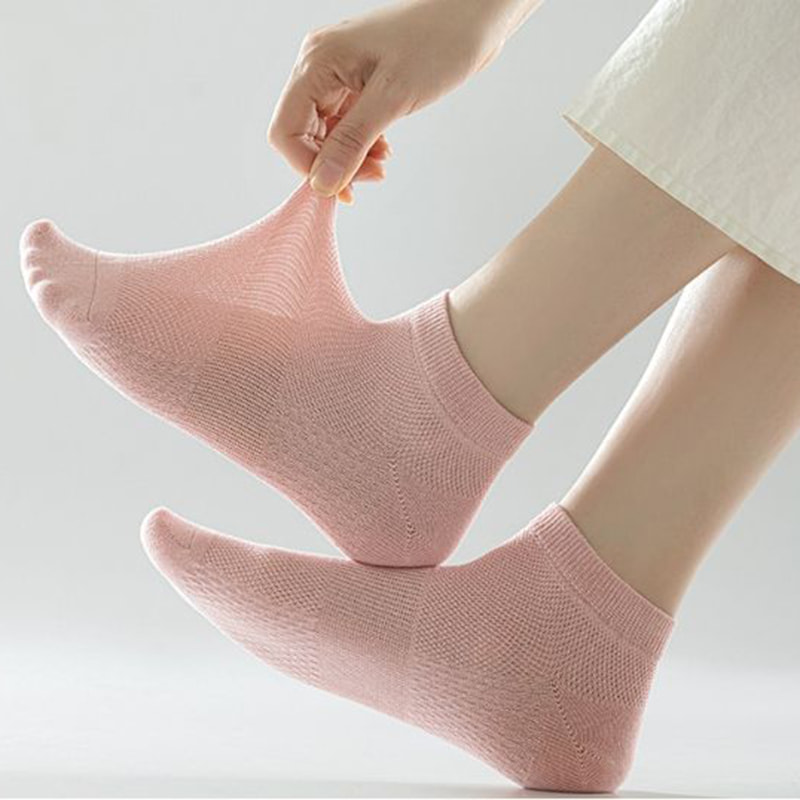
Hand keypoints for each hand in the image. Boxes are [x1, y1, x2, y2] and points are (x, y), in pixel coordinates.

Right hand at [268, 0, 534, 202]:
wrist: (473, 15)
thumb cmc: (438, 42)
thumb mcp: (392, 98)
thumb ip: (352, 142)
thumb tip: (322, 185)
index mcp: (318, 62)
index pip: (285, 129)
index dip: (307, 166)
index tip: (342, 187)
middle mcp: (320, 65)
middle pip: (302, 133)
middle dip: (332, 163)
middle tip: (372, 176)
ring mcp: (339, 72)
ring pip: (325, 132)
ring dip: (349, 156)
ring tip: (382, 164)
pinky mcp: (358, 80)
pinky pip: (345, 123)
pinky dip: (360, 143)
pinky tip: (384, 149)